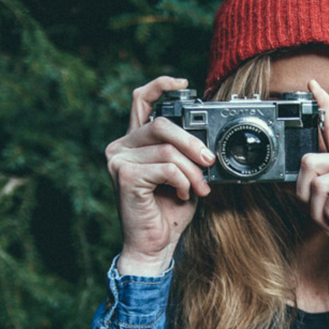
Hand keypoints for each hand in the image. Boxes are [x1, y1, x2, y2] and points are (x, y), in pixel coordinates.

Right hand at [105, 76, 214, 275]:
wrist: (154, 245)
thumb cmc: (168, 211)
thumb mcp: (183, 175)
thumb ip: (185, 153)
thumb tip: (207, 141)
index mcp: (134, 142)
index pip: (141, 101)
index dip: (161, 86)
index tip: (184, 83)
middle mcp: (121, 146)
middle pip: (162, 125)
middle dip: (193, 143)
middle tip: (210, 162)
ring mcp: (119, 160)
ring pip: (168, 149)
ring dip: (192, 171)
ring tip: (199, 188)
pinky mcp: (124, 176)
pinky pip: (166, 167)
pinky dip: (182, 181)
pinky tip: (181, 194)